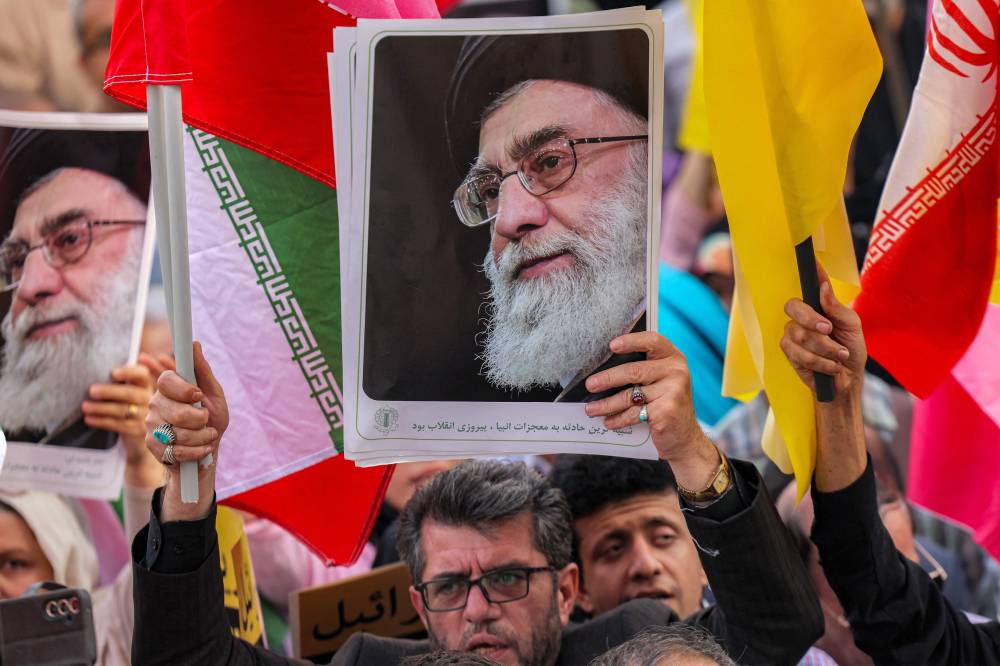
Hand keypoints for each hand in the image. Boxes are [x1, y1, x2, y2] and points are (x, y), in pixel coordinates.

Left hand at [83, 364, 153, 458]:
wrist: (136, 427)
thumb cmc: (125, 401)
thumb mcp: (126, 387)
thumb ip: (119, 378)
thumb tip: (99, 368)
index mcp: (145, 384)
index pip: (142, 375)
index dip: (129, 373)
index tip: (113, 373)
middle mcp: (148, 398)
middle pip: (130, 394)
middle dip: (109, 392)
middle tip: (91, 391)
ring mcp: (144, 415)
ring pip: (122, 410)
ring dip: (101, 408)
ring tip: (85, 406)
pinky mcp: (137, 429)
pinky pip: (118, 425)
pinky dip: (101, 421)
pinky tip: (89, 419)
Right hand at [145, 342, 228, 520]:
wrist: (206, 452)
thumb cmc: (211, 420)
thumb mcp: (213, 394)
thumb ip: (203, 371)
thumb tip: (195, 344)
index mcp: (168, 388)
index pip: (166, 380)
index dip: (184, 389)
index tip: (198, 395)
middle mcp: (155, 404)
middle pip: (175, 411)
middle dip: (199, 419)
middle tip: (206, 420)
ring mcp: (151, 425)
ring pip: (178, 433)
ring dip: (202, 437)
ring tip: (207, 436)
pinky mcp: (153, 446)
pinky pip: (178, 450)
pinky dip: (197, 451)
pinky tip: (202, 449)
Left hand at [584, 331, 720, 489]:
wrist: (685, 437)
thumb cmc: (666, 404)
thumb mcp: (661, 381)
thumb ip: (643, 369)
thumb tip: (603, 366)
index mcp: (673, 358)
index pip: (652, 340)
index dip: (631, 341)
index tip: (612, 346)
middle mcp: (676, 371)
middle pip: (634, 371)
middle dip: (607, 379)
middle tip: (590, 385)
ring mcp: (673, 391)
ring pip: (630, 395)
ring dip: (606, 404)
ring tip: (591, 409)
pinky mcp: (666, 411)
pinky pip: (634, 413)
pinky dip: (618, 419)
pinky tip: (608, 421)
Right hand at [780, 264, 865, 397]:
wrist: (846, 381)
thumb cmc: (851, 351)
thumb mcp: (852, 328)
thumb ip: (837, 309)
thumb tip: (824, 288)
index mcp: (820, 306)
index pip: (811, 284)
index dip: (810, 271)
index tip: (812, 258)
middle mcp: (803, 316)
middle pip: (793, 307)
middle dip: (811, 319)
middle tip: (829, 329)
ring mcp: (793, 334)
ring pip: (799, 334)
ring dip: (824, 348)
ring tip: (839, 356)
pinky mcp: (790, 353)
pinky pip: (799, 353)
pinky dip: (820, 361)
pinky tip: (831, 366)